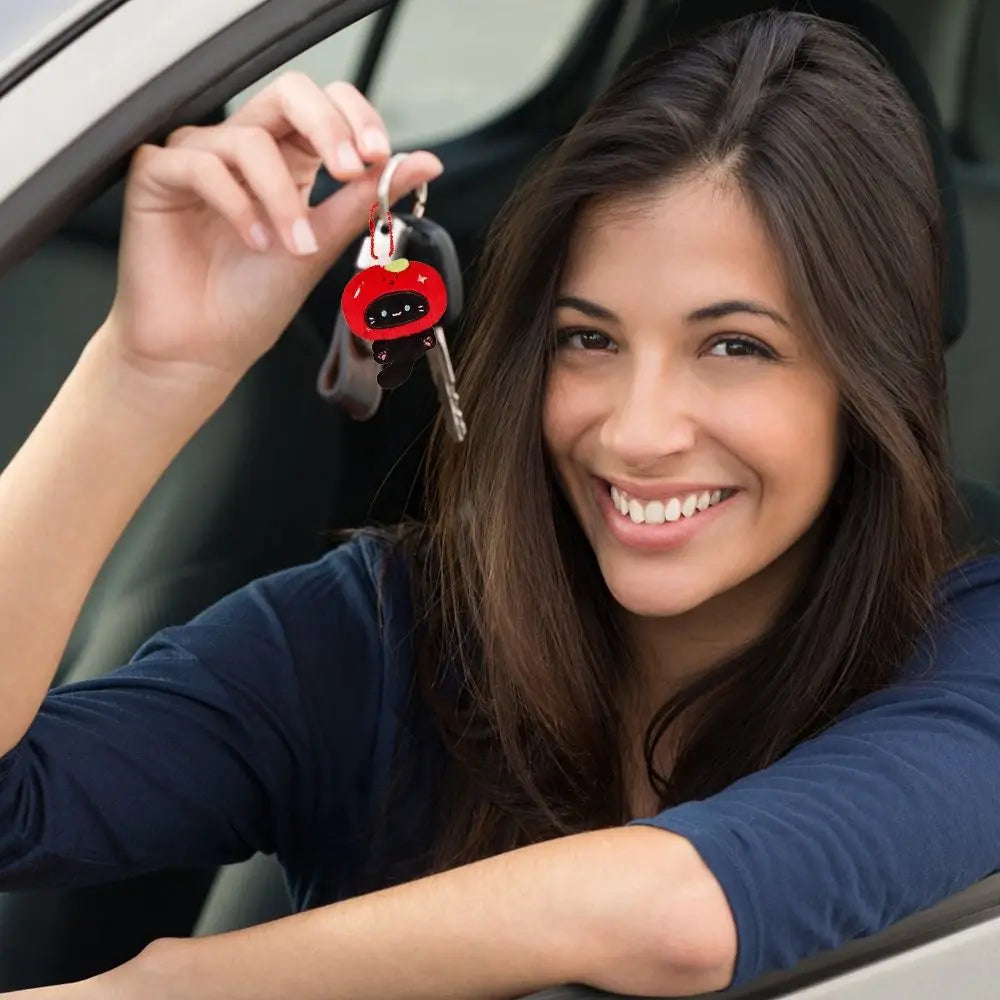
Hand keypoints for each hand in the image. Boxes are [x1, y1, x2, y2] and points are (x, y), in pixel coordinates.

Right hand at [102, 73, 443, 387]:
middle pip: (288, 93)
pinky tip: (253, 242)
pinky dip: (236, 204)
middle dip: (327, 127)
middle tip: (349, 169)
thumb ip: (366, 200)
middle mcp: (244, 149)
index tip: (377, 156)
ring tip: (293, 246)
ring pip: (249, 138)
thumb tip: (424, 162)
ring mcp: (199, 157)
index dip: (354, 117)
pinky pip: (201, 163)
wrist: (207, 350)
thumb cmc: (255, 302)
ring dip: (282, 197)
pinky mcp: (157, 175)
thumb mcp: (323, 246)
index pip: (324, 104)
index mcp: (288, 160)